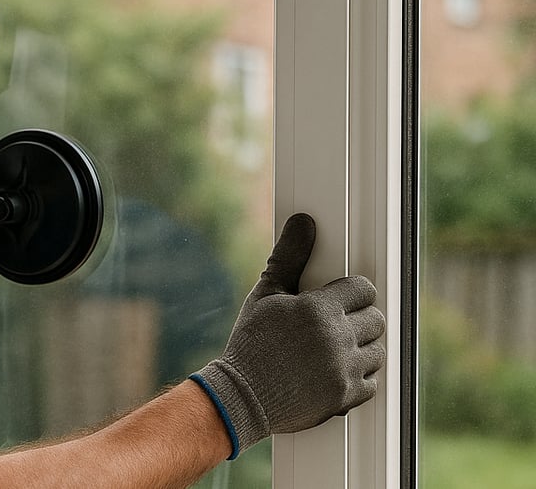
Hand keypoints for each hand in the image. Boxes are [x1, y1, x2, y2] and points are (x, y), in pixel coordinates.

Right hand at [192, 213, 385, 457]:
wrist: (240, 397)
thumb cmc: (250, 343)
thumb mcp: (265, 296)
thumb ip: (289, 258)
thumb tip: (303, 221)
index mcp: (319, 309)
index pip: (363, 289)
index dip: (351, 293)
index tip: (338, 300)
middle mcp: (337, 339)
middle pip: (375, 319)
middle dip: (358, 320)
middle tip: (333, 326)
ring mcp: (344, 370)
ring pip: (377, 351)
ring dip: (361, 349)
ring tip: (333, 351)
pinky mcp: (346, 397)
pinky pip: (372, 382)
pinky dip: (358, 378)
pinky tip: (333, 373)